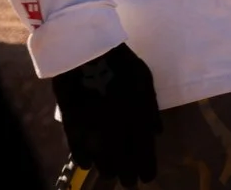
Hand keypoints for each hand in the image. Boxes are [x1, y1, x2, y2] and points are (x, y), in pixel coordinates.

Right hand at [51, 43, 161, 185]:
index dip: (146, 172)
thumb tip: (156, 134)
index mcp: (139, 122)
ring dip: (109, 170)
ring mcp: (93, 135)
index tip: (146, 177)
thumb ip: (152, 111)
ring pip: (103, 166)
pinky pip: (80, 157)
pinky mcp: (74, 131)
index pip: (145, 159)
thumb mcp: (146, 82)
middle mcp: (117, 134)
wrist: (87, 54)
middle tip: (128, 179)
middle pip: (123, 169)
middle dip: (128, 177)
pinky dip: (86, 161)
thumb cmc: (122, 65)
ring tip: (111, 170)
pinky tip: (90, 161)